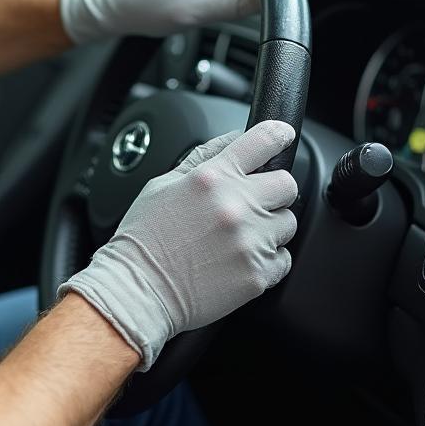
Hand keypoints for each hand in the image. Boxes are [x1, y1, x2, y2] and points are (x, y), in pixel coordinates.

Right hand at [57, 121, 298, 369]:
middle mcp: (235, 206)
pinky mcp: (257, 274)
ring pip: (287, 223)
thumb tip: (232, 139)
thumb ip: (201, 158)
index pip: (262, 142)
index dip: (278, 135)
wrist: (137, 290)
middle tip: (250, 204)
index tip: (282, 137)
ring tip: (236, 238)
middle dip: (272, 190)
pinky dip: (266, 261)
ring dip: (269, 228)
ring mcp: (249, 242)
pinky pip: (283, 260)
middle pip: (286, 184)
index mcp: (211, 179)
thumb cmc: (143, 240)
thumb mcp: (162, 186)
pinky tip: (237, 261)